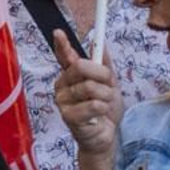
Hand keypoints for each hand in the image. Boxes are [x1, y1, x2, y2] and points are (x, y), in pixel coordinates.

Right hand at [52, 31, 121, 159]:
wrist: (106, 137)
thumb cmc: (105, 110)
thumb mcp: (110, 84)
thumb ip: (104, 64)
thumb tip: (100, 42)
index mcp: (71, 76)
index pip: (63, 56)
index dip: (61, 44)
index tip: (59, 32)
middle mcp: (62, 86)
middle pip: (80, 66)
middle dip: (102, 75)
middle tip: (108, 85)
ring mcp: (63, 101)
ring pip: (90, 87)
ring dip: (106, 96)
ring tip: (104, 106)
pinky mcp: (68, 117)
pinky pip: (93, 104)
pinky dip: (103, 109)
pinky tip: (99, 116)